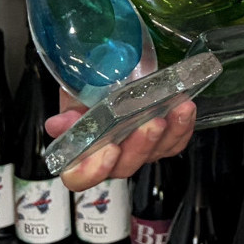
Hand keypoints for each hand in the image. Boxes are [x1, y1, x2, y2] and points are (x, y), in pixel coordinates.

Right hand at [45, 92, 197, 190]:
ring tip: (175, 110)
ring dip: (167, 134)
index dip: (93, 171)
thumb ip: (69, 112)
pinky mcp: (162, 140)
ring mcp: (139, 150)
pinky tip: (185, 108)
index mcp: (82, 150)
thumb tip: (58, 125)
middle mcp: (111, 156)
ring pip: (153, 155)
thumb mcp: (75, 92)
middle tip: (151, 123)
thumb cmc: (92, 83)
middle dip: (140, 146)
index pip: (79, 177)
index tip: (110, 150)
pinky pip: (175, 143)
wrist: (115, 66)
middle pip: (124, 167)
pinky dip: (182, 127)